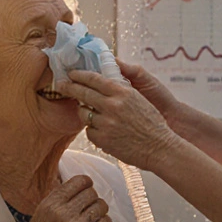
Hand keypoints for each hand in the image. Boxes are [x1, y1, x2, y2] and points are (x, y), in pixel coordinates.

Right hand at [20, 175, 110, 221]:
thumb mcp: (42, 214)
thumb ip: (57, 198)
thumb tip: (76, 182)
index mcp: (51, 204)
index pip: (77, 182)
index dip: (86, 182)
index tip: (88, 186)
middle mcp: (63, 213)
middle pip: (91, 193)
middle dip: (92, 198)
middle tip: (89, 207)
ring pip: (101, 206)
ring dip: (100, 210)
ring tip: (94, 217)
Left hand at [57, 70, 182, 170]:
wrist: (160, 147)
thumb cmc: (152, 123)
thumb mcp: (138, 99)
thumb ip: (120, 90)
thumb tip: (101, 83)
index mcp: (122, 92)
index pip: (94, 79)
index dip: (79, 75)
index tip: (71, 74)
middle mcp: (112, 105)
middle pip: (82, 93)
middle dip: (69, 87)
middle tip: (61, 84)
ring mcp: (106, 123)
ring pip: (83, 114)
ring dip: (85, 113)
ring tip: (92, 114)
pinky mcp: (102, 139)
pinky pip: (90, 131)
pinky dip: (94, 130)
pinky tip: (106, 132)